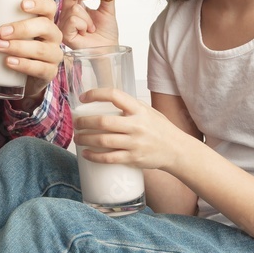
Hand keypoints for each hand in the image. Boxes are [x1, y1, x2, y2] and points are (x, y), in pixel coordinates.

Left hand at [0, 0, 63, 100]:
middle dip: (22, 28)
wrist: (21, 78)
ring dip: (18, 47)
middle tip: (1, 31)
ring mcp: (54, 54)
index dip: (39, 4)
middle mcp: (53, 35)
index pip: (49, 7)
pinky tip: (9, 62)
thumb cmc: (13, 45)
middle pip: (45, 26)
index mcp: (45, 19)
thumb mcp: (7, 30)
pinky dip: (24, 65)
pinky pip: (40, 68)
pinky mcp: (50, 72)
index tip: (22, 5)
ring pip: (41, 49)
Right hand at [57, 0, 118, 49]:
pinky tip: (85, 32)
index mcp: (77, 4)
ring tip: (92, 27)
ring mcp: (64, 22)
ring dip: (88, 18)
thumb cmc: (106, 33)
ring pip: (74, 8)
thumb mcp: (108, 10)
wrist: (108, 48)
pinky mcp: (64, 33)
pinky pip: (73, 20)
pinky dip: (84, 26)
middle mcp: (68, 12)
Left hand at [71, 88, 188, 172]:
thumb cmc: (160, 129)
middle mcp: (136, 125)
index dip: (95, 94)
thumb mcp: (147, 111)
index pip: (114, 95)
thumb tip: (104, 102)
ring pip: (103, 141)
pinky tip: (86, 154)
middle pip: (103, 122)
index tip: (83, 98)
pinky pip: (109, 158)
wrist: (177, 150)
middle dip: (84, 122)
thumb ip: (128, 107)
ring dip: (85, 139)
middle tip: (76, 122)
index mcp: (139, 109)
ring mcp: (134, 143)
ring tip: (77, 138)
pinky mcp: (133, 158)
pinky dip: (94, 156)